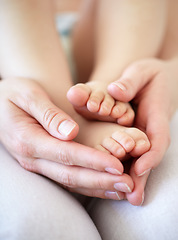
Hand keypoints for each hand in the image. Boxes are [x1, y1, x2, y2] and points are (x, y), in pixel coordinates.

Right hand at [0, 77, 133, 198]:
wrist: (2, 103)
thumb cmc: (15, 94)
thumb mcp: (28, 95)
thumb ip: (48, 114)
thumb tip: (70, 132)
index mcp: (28, 139)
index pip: (66, 154)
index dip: (92, 161)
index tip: (117, 165)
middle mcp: (32, 158)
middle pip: (70, 174)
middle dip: (100, 180)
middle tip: (128, 184)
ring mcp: (37, 164)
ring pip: (70, 181)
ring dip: (97, 186)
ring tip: (123, 189)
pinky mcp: (43, 164)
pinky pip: (66, 178)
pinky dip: (88, 184)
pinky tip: (106, 187)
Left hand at [108, 58, 177, 204]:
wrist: (153, 80)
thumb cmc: (148, 75)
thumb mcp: (141, 71)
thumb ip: (131, 81)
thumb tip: (116, 91)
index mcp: (156, 115)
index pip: (157, 138)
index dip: (150, 154)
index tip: (139, 168)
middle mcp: (151, 130)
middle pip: (149, 156)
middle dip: (142, 176)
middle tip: (134, 198)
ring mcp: (144, 136)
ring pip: (141, 160)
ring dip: (135, 179)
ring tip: (128, 198)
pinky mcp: (136, 138)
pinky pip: (133, 155)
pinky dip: (128, 169)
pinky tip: (117, 182)